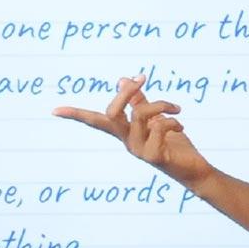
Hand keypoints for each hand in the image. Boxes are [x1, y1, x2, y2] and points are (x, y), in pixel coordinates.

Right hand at [54, 76, 214, 190]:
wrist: (194, 170)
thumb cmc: (174, 145)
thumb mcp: (156, 118)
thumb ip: (139, 101)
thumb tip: (123, 79)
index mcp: (125, 132)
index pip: (96, 120)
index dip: (76, 115)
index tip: (55, 110)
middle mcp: (128, 142)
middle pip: (111, 113)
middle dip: (125, 92)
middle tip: (142, 77)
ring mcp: (139, 151)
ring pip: (140, 115)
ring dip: (161, 104)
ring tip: (176, 109)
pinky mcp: (154, 157)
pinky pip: (159, 128)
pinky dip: (173, 121)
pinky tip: (181, 126)